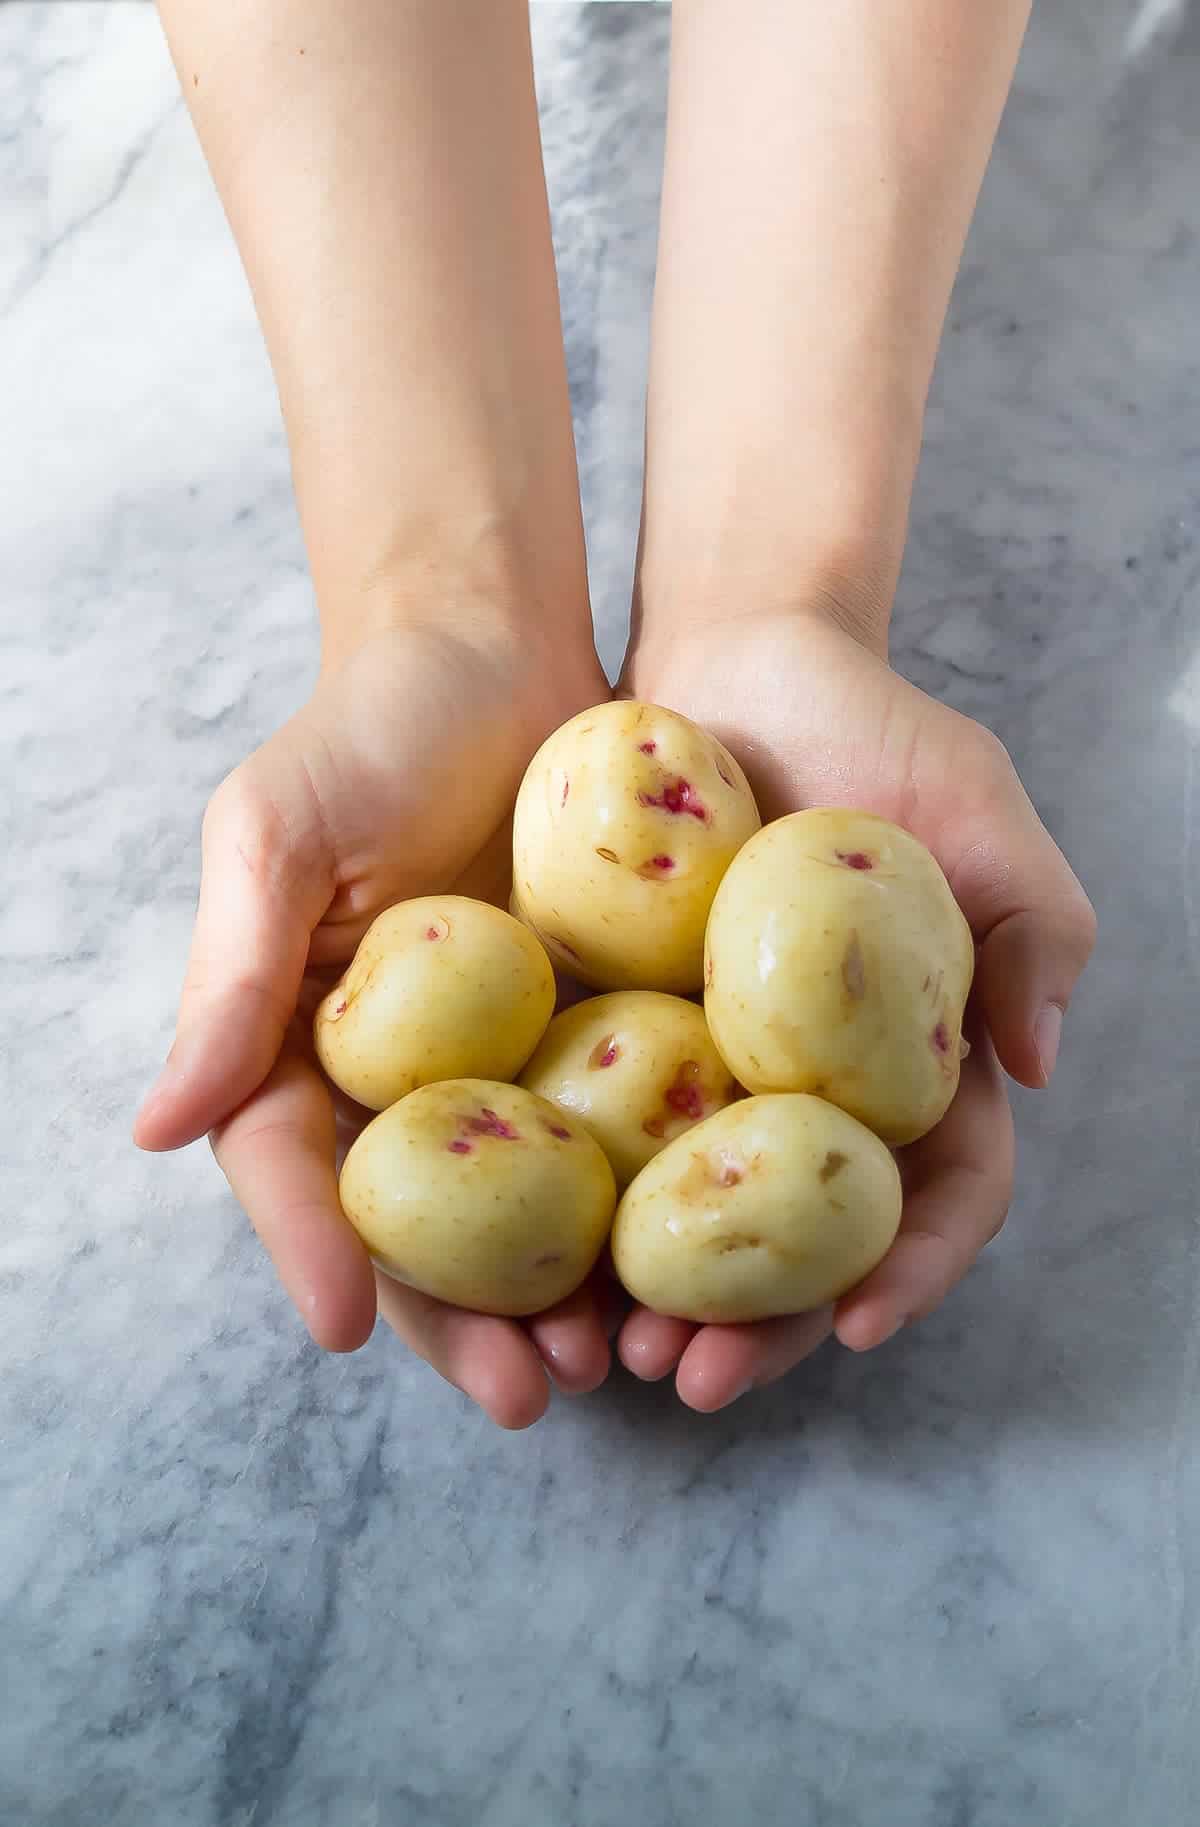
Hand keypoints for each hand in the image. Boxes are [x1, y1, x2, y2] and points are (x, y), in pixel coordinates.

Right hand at [134, 617, 613, 1428]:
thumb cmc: (371, 724)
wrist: (501, 647)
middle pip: (428, 1224)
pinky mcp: (604, 1032)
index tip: (344, 1326)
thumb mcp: (278, 833)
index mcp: (307, 1041)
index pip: (295, 1167)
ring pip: (531, 1209)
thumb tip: (155, 1132)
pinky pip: (623, 1135)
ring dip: (565, 1294)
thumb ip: (233, 977)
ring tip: (615, 1361)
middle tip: (528, 1395)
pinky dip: (647, 1205)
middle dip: (466, 1320)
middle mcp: (406, 1073)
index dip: (314, 1249)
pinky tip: (689, 1262)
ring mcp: (511, 1062)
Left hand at [617, 605, 1096, 1410]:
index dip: (912, 1266)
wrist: (727, 656)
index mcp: (911, 1062)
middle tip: (693, 1378)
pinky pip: (592, 1138)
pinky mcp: (611, 1034)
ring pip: (686, 1218)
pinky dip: (568, 1207)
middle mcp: (809, 1087)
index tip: (860, 1323)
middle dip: (757, 1325)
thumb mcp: (976, 808)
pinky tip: (524, 1260)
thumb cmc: (870, 726)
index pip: (937, 1190)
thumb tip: (1036, 1065)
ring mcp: (707, 1071)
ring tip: (599, 1351)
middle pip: (797, 1241)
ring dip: (651, 1298)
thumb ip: (1029, 926)